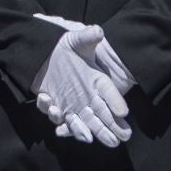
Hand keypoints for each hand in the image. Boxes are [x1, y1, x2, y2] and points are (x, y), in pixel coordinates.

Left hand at [31, 23, 131, 148]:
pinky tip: (57, 114)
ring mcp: (73, 103)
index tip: (124, 112)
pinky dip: (59, 121)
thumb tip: (98, 30)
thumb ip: (88, 36)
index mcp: (98, 82)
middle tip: (114, 141)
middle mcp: (89, 96)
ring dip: (81, 130)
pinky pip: (60, 118)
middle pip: (101, 118)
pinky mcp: (57, 105)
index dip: (118, 104)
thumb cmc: (67, 46)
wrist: (46, 53)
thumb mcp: (78, 40)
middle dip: (108, 130)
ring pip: (81, 123)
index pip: (111, 95)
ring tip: (84, 135)